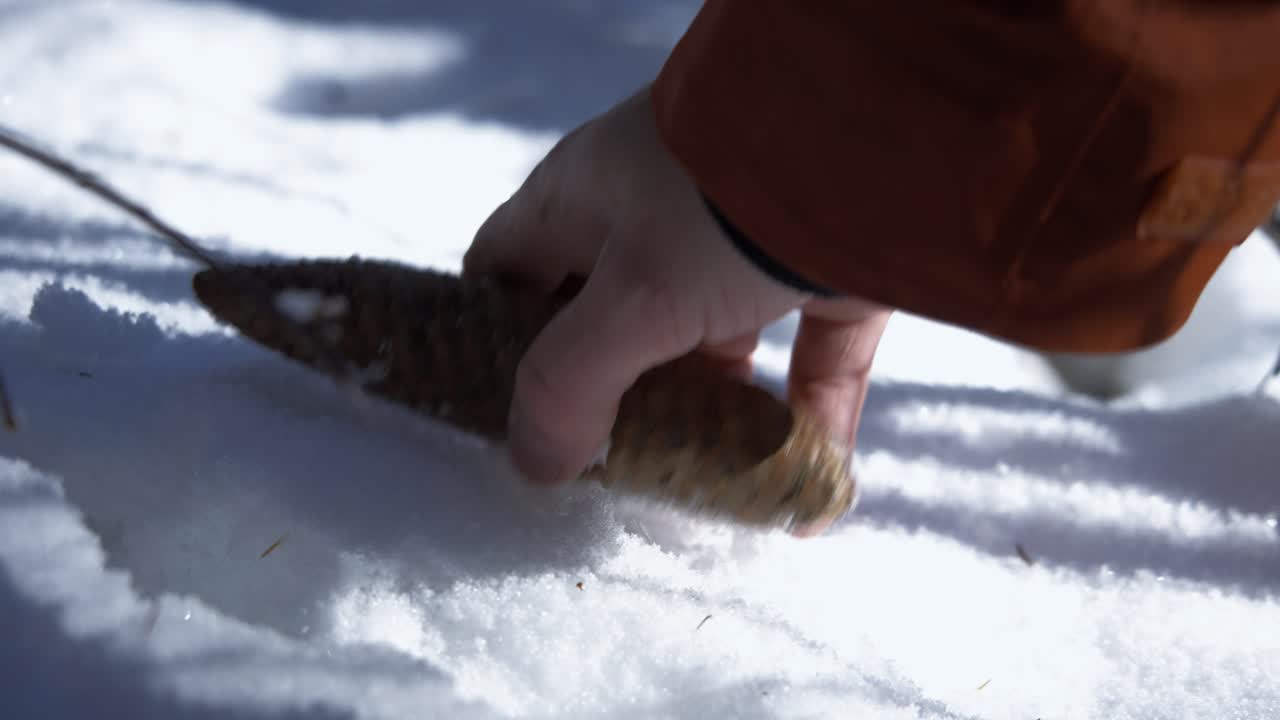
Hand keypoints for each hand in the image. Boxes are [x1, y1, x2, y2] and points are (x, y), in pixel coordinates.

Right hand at [464, 86, 891, 523]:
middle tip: (611, 476)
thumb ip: (573, 385)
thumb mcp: (633, 295)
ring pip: (716, 344)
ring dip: (715, 418)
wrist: (885, 130)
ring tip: (707, 493)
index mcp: (586, 197)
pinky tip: (811, 498)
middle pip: (613, 321)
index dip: (494, 339)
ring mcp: (749, 241)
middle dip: (613, 401)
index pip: (510, 267)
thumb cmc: (722, 205)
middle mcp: (660, 214)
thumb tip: (535, 466)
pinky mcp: (831, 266)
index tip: (504, 419)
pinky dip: (809, 421)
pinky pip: (811, 355)